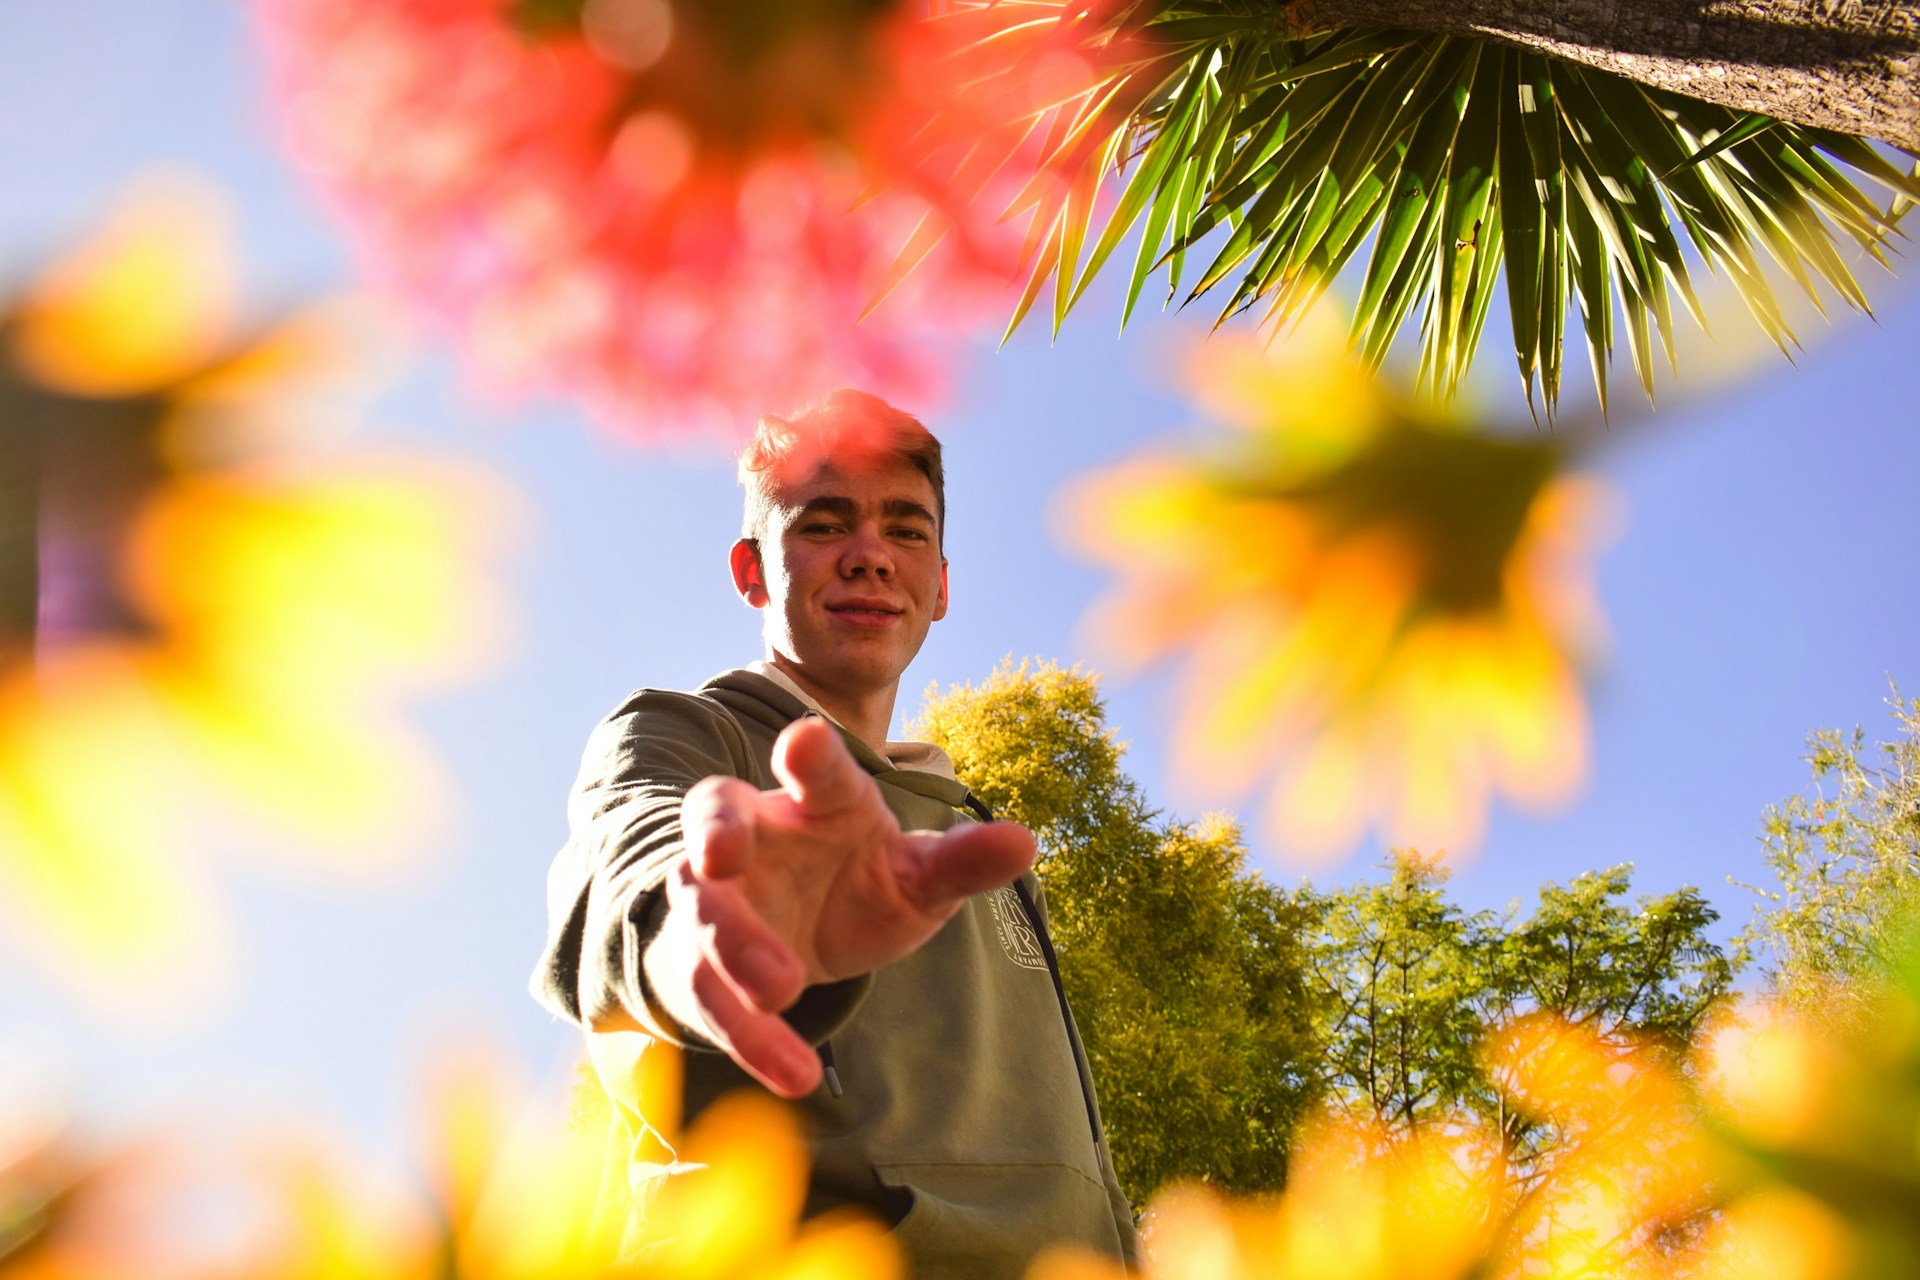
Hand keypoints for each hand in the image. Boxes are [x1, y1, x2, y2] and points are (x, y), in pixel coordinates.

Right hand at [645, 716, 1035, 1097]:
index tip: (803, 742)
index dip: (807, 754)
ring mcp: (716, 901)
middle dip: (715, 836)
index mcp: (815, 801)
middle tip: (721, 855)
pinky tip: (795, 1074)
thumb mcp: (915, 875)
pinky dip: (751, 1038)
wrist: (794, 948)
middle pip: (715, 822)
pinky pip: (712, 998)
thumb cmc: (858, 886)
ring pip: (705, 916)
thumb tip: (1027, 842)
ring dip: (734, 949)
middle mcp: (750, 838)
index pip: (812, 769)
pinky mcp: (699, 969)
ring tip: (781, 990)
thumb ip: (961, 861)